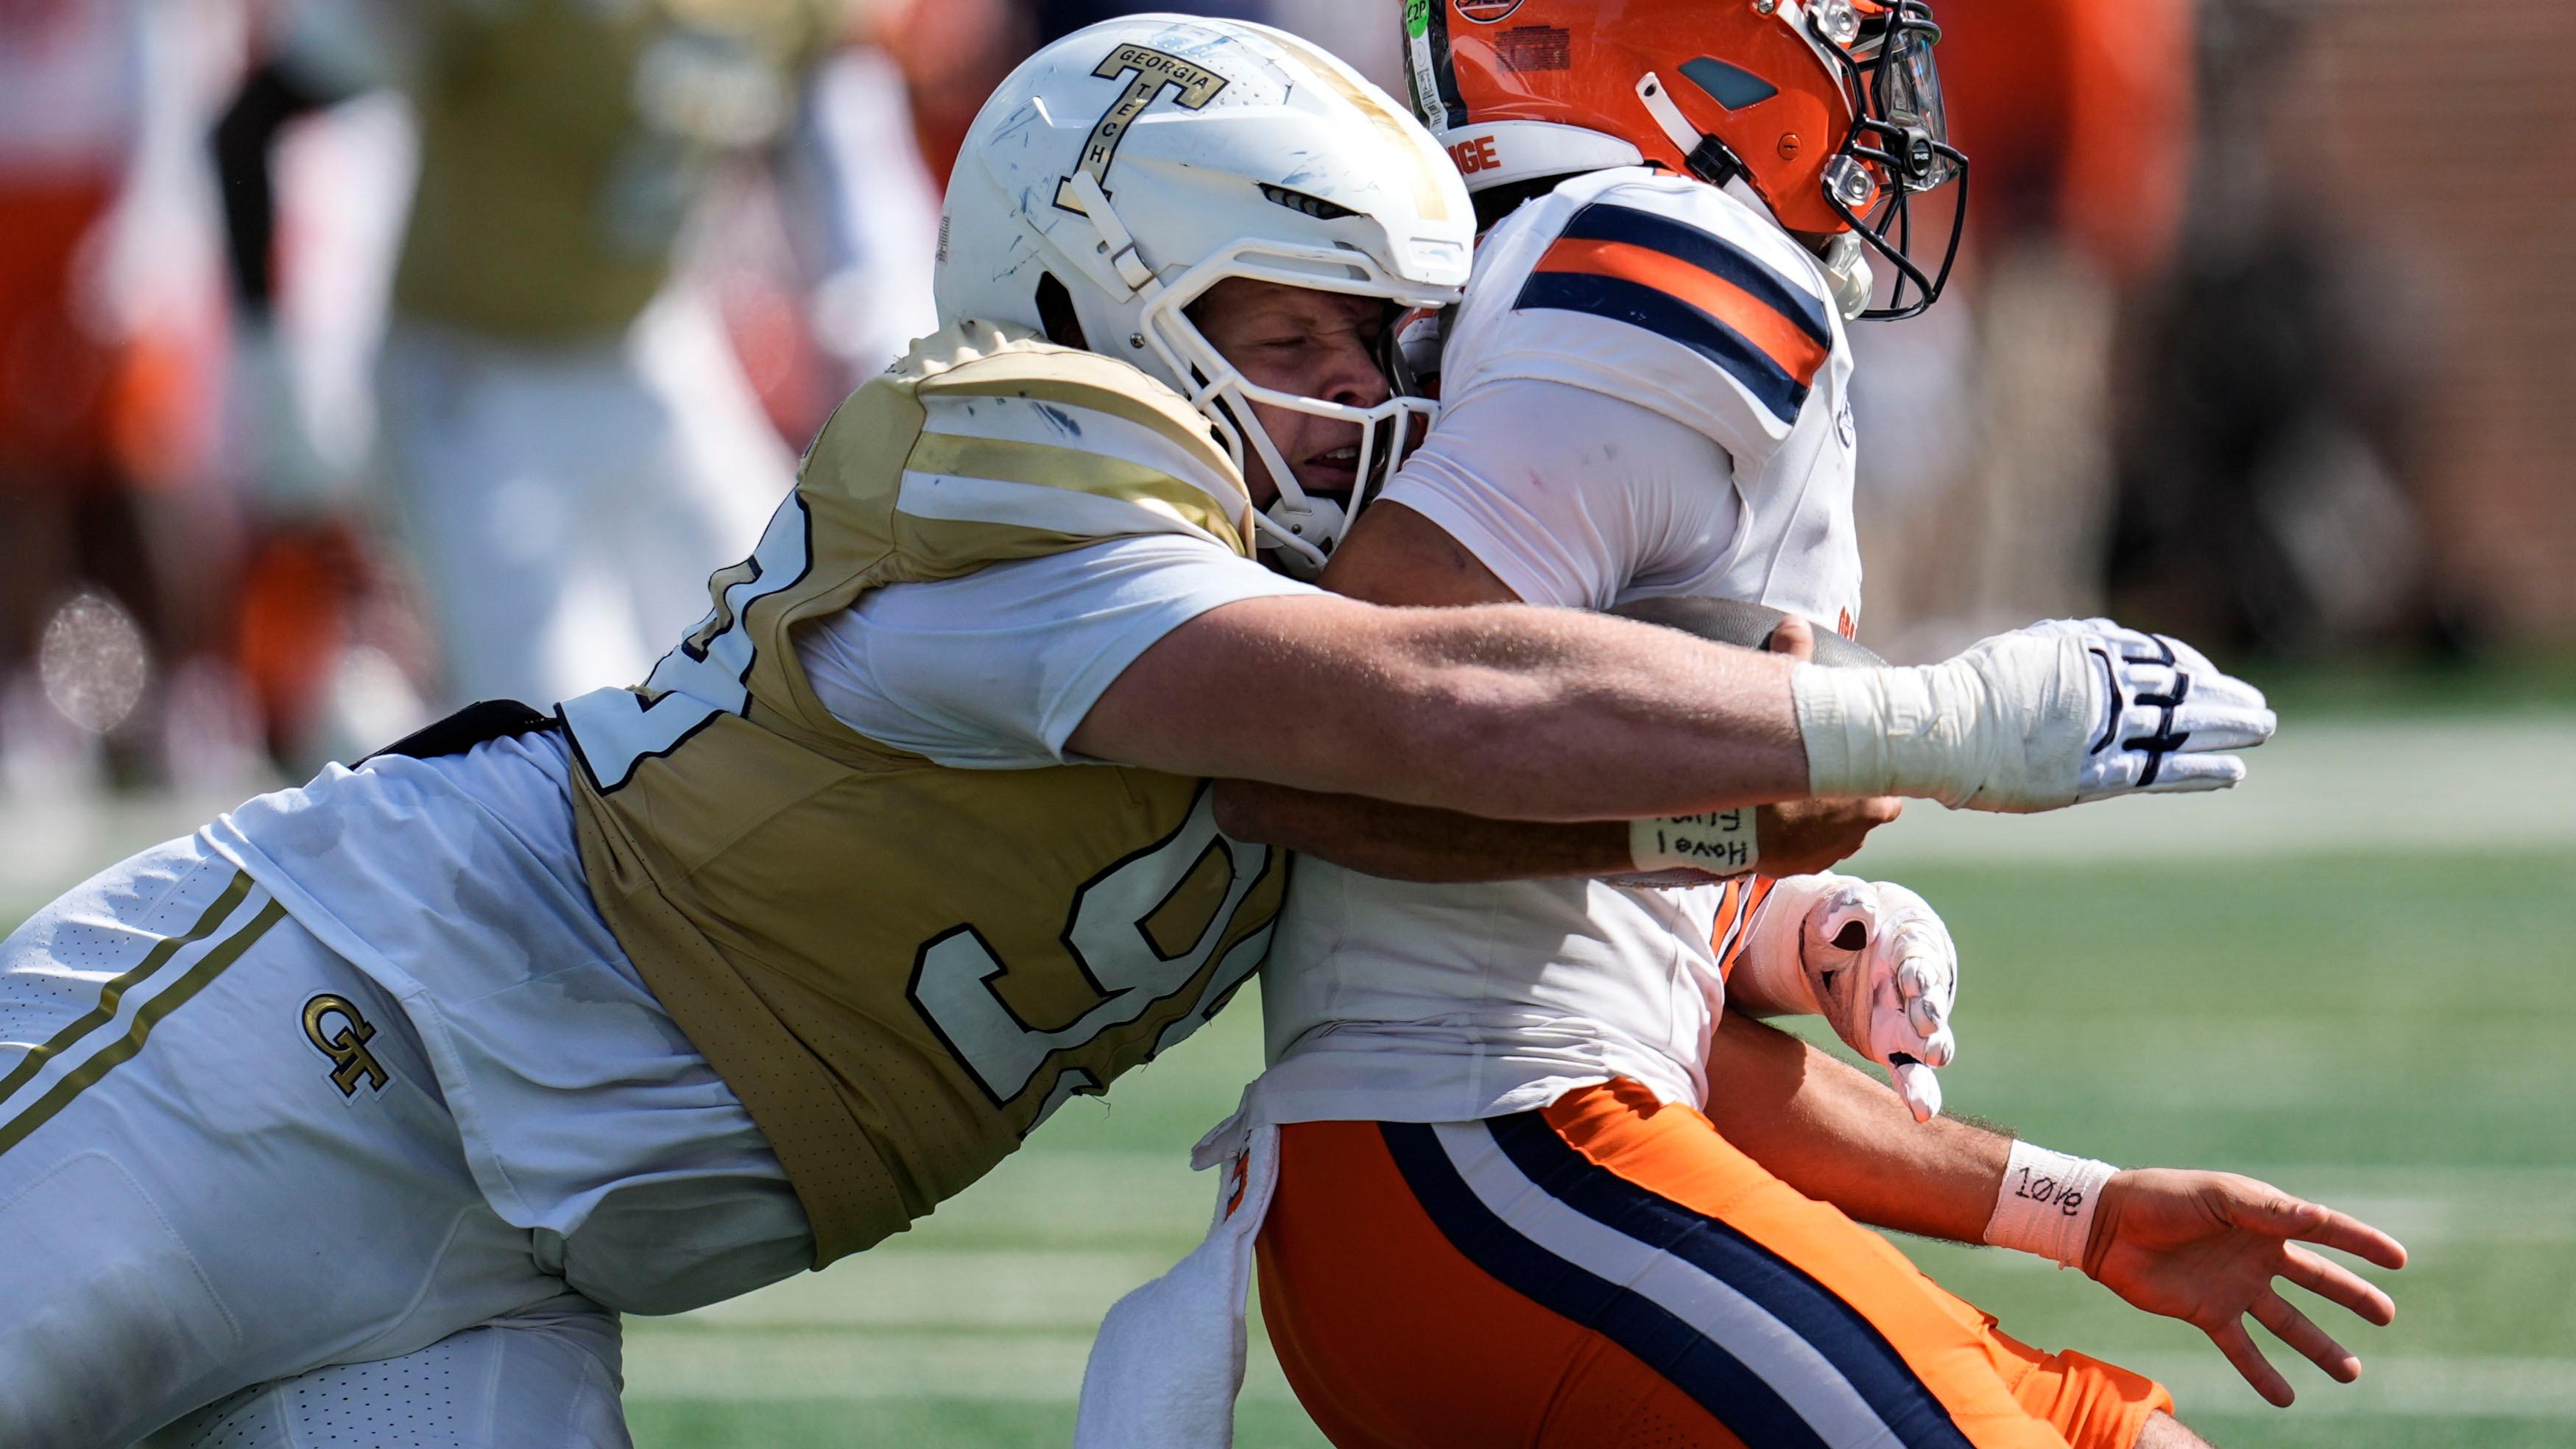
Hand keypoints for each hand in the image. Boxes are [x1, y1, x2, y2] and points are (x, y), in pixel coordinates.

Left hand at [1738, 875, 1956, 1120]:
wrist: (1843, 942)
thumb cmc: (1848, 920)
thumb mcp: (1841, 907)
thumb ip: (1847, 907)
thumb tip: (1852, 913)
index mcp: (1908, 947)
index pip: (1917, 958)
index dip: (1916, 968)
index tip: (1913, 978)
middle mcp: (1915, 987)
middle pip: (1930, 1000)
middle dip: (1930, 1010)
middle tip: (1927, 1022)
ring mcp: (1907, 1019)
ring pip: (1927, 1039)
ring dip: (1930, 1047)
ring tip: (1932, 1058)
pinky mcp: (1892, 1045)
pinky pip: (1908, 1069)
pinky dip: (1917, 1089)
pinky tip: (1923, 1112)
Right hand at [1755, 616, 1904, 874]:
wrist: (1726, 828)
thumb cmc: (1766, 768)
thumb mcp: (1786, 707)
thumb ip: (1795, 661)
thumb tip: (1794, 622)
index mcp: (1875, 794)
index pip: (1890, 776)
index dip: (1870, 763)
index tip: (1848, 753)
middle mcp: (1861, 829)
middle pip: (1867, 806)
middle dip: (1847, 791)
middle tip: (1816, 773)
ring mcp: (1829, 853)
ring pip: (1835, 829)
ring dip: (1819, 815)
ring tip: (1789, 796)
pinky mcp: (1797, 868)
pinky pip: (1805, 847)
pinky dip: (1793, 834)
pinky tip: (1772, 818)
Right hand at [1943, 618, 2276, 811]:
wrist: (1947, 728)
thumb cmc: (1972, 688)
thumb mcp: (2024, 649)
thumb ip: (2066, 646)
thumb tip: (2094, 638)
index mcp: (2091, 652)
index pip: (2159, 657)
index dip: (2191, 669)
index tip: (2210, 679)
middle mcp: (2107, 687)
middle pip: (2182, 691)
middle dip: (2224, 698)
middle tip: (2258, 709)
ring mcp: (2104, 731)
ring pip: (2181, 728)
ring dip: (2227, 730)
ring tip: (2262, 731)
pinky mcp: (2096, 774)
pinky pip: (2160, 771)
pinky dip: (2199, 772)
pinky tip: (2231, 772)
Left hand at [2082, 1169, 2406, 1406]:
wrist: (2106, 1225)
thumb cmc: (2160, 1198)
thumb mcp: (2216, 1196)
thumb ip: (2265, 1210)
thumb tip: (2318, 1218)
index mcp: (2262, 1219)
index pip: (2323, 1230)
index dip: (2361, 1242)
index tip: (2398, 1259)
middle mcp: (2255, 1255)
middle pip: (2316, 1280)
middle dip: (2352, 1297)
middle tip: (2387, 1316)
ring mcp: (2234, 1287)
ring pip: (2288, 1322)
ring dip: (2318, 1347)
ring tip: (2351, 1372)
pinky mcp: (2207, 1312)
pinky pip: (2242, 1349)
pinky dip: (2262, 1374)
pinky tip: (2286, 1399)